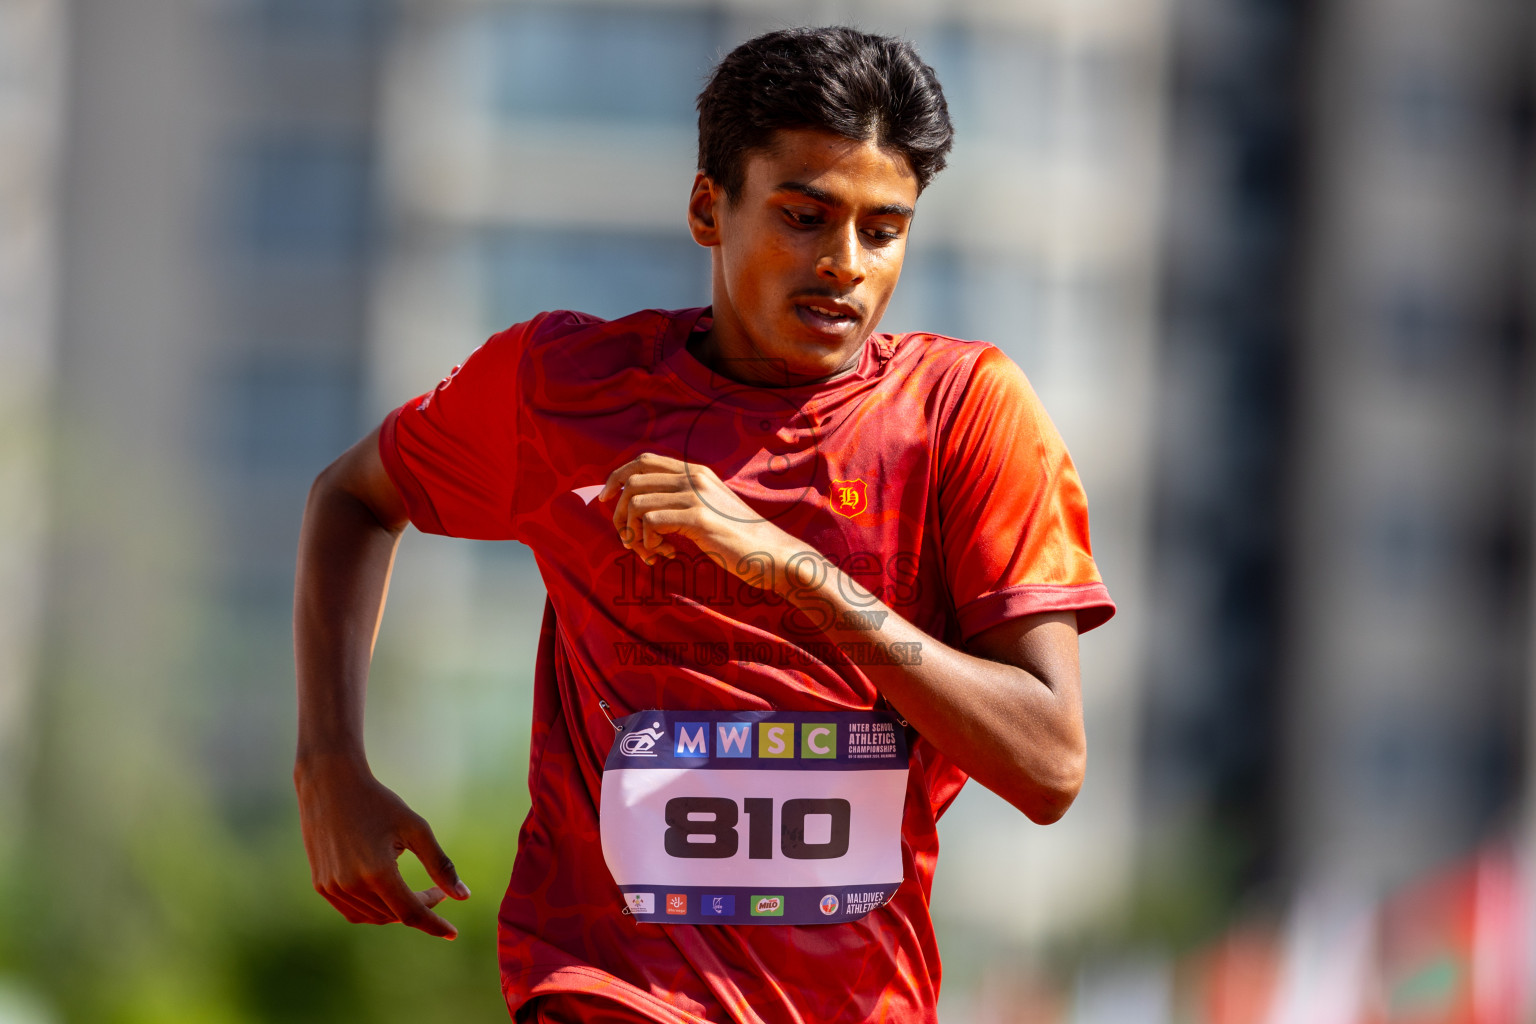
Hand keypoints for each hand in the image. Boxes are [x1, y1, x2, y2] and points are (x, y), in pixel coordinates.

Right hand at [295, 755, 469, 938]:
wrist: (331, 785)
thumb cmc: (379, 803)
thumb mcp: (416, 828)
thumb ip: (440, 865)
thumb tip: (463, 897)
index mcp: (377, 872)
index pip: (411, 913)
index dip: (434, 925)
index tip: (452, 932)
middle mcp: (351, 885)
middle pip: (394, 915)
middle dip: (420, 908)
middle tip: (437, 892)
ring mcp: (332, 888)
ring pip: (374, 917)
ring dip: (397, 911)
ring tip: (414, 892)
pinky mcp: (321, 886)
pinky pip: (353, 912)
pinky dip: (375, 910)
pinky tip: (388, 894)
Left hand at [599, 453, 792, 582]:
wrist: (773, 554)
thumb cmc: (739, 539)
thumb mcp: (710, 509)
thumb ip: (682, 501)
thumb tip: (640, 509)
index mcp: (695, 472)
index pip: (642, 461)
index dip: (616, 478)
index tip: (605, 501)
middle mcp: (694, 477)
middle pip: (632, 481)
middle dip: (619, 513)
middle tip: (628, 540)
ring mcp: (696, 495)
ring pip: (636, 503)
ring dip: (634, 534)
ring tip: (651, 553)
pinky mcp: (698, 518)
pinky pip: (650, 522)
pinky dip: (648, 542)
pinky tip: (667, 554)